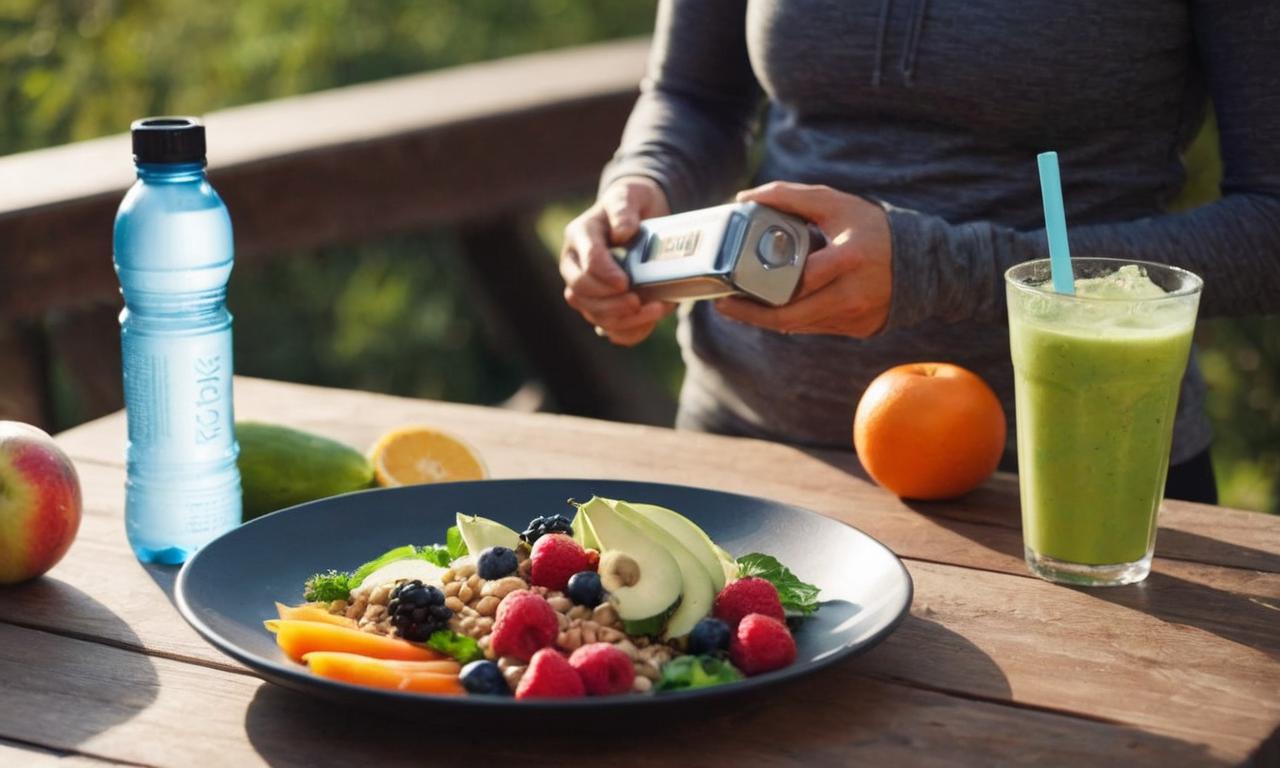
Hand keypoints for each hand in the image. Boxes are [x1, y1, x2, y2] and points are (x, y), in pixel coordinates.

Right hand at [560, 176, 674, 345]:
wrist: (643, 219)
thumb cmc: (632, 204)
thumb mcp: (630, 195)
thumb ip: (623, 209)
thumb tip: (623, 232)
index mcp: (579, 237)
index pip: (585, 262)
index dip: (603, 275)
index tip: (625, 282)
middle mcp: (576, 265)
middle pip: (580, 294)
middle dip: (609, 302)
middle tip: (638, 300)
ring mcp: (587, 289)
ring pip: (591, 315)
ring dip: (621, 319)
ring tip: (654, 310)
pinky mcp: (603, 306)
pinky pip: (608, 330)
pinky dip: (628, 332)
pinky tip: (649, 323)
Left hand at [716, 182, 891, 337]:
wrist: (925, 264)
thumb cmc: (874, 229)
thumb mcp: (835, 204)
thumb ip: (790, 196)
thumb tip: (744, 198)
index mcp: (849, 259)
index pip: (798, 280)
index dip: (762, 288)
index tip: (730, 284)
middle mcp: (853, 294)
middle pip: (791, 316)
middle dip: (752, 314)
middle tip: (723, 305)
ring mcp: (855, 317)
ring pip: (800, 326)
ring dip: (766, 319)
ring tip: (739, 306)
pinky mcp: (858, 330)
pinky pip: (815, 327)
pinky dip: (791, 318)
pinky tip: (772, 308)